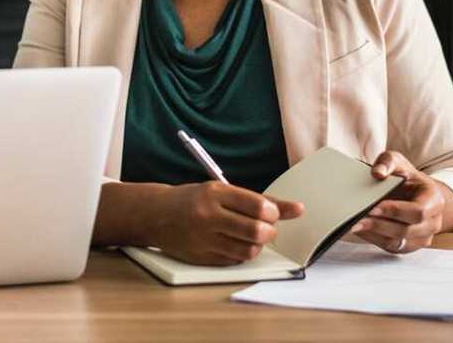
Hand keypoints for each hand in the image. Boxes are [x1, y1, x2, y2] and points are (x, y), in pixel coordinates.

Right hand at [152, 182, 303, 265]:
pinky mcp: (201, 257)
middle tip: (264, 227)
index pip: (259, 206)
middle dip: (269, 231)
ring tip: (249, 236)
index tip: (270, 213)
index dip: (273, 213)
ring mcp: (203, 238)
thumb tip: (297, 209)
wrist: (155, 214)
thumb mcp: (222, 191)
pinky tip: (233, 243)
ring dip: (257, 245)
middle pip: (257, 231)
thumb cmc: (194, 200)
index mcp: (214, 193)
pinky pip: (235, 261)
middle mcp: (207, 215)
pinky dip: (241, 253)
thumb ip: (260, 201)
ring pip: (249, 250)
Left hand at [351, 150, 451, 253]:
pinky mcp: (408, 246)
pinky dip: (373, 239)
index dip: (395, 211)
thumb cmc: (404, 177)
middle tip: (357, 219)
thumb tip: (378, 173)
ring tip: (353, 225)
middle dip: (380, 225)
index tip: (373, 207)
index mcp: (434, 201)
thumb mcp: (396, 162)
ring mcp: (422, 237)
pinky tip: (359, 230)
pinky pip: (391, 248)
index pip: (418, 211)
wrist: (411, 192)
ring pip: (398, 243)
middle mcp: (433, 222)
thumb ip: (387, 162)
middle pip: (407, 230)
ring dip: (374, 234)